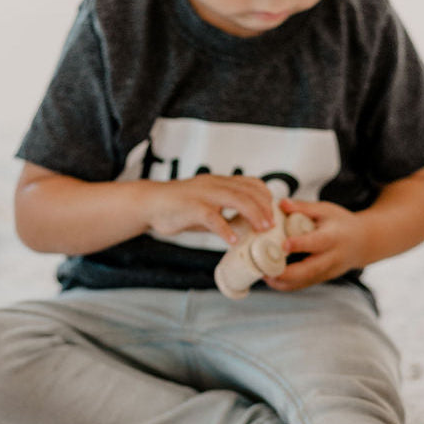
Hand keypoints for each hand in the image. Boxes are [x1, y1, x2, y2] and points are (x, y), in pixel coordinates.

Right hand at [145, 174, 275, 243]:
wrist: (150, 204)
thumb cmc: (179, 207)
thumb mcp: (206, 206)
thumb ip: (224, 213)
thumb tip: (245, 229)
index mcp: (219, 182)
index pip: (251, 183)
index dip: (266, 196)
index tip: (273, 212)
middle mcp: (214, 184)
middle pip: (248, 191)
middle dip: (264, 208)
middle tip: (272, 226)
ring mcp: (203, 194)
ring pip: (236, 200)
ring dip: (253, 215)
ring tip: (262, 230)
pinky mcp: (191, 207)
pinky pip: (212, 218)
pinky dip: (225, 230)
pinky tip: (233, 241)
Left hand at [264, 198, 365, 290]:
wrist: (362, 243)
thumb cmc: (341, 224)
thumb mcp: (326, 209)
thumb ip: (303, 207)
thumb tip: (281, 204)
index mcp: (333, 237)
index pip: (317, 242)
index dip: (300, 244)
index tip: (284, 244)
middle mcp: (331, 257)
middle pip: (310, 270)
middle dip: (287, 274)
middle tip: (265, 271)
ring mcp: (327, 271)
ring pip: (304, 282)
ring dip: (282, 282)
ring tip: (262, 274)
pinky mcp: (322, 278)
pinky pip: (302, 285)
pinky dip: (286, 284)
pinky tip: (270, 277)